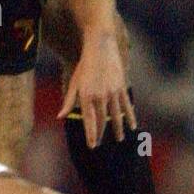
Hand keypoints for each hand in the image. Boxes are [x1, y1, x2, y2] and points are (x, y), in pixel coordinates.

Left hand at [58, 32, 136, 148]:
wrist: (101, 47)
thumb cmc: (85, 66)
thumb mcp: (74, 83)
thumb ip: (68, 101)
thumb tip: (60, 117)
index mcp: (86, 96)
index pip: (89, 121)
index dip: (91, 135)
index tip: (92, 146)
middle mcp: (100, 96)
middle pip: (102, 121)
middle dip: (101, 134)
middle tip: (99, 143)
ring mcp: (112, 92)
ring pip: (116, 116)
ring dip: (118, 129)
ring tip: (120, 139)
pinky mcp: (121, 87)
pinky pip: (127, 106)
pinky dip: (130, 117)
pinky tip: (132, 126)